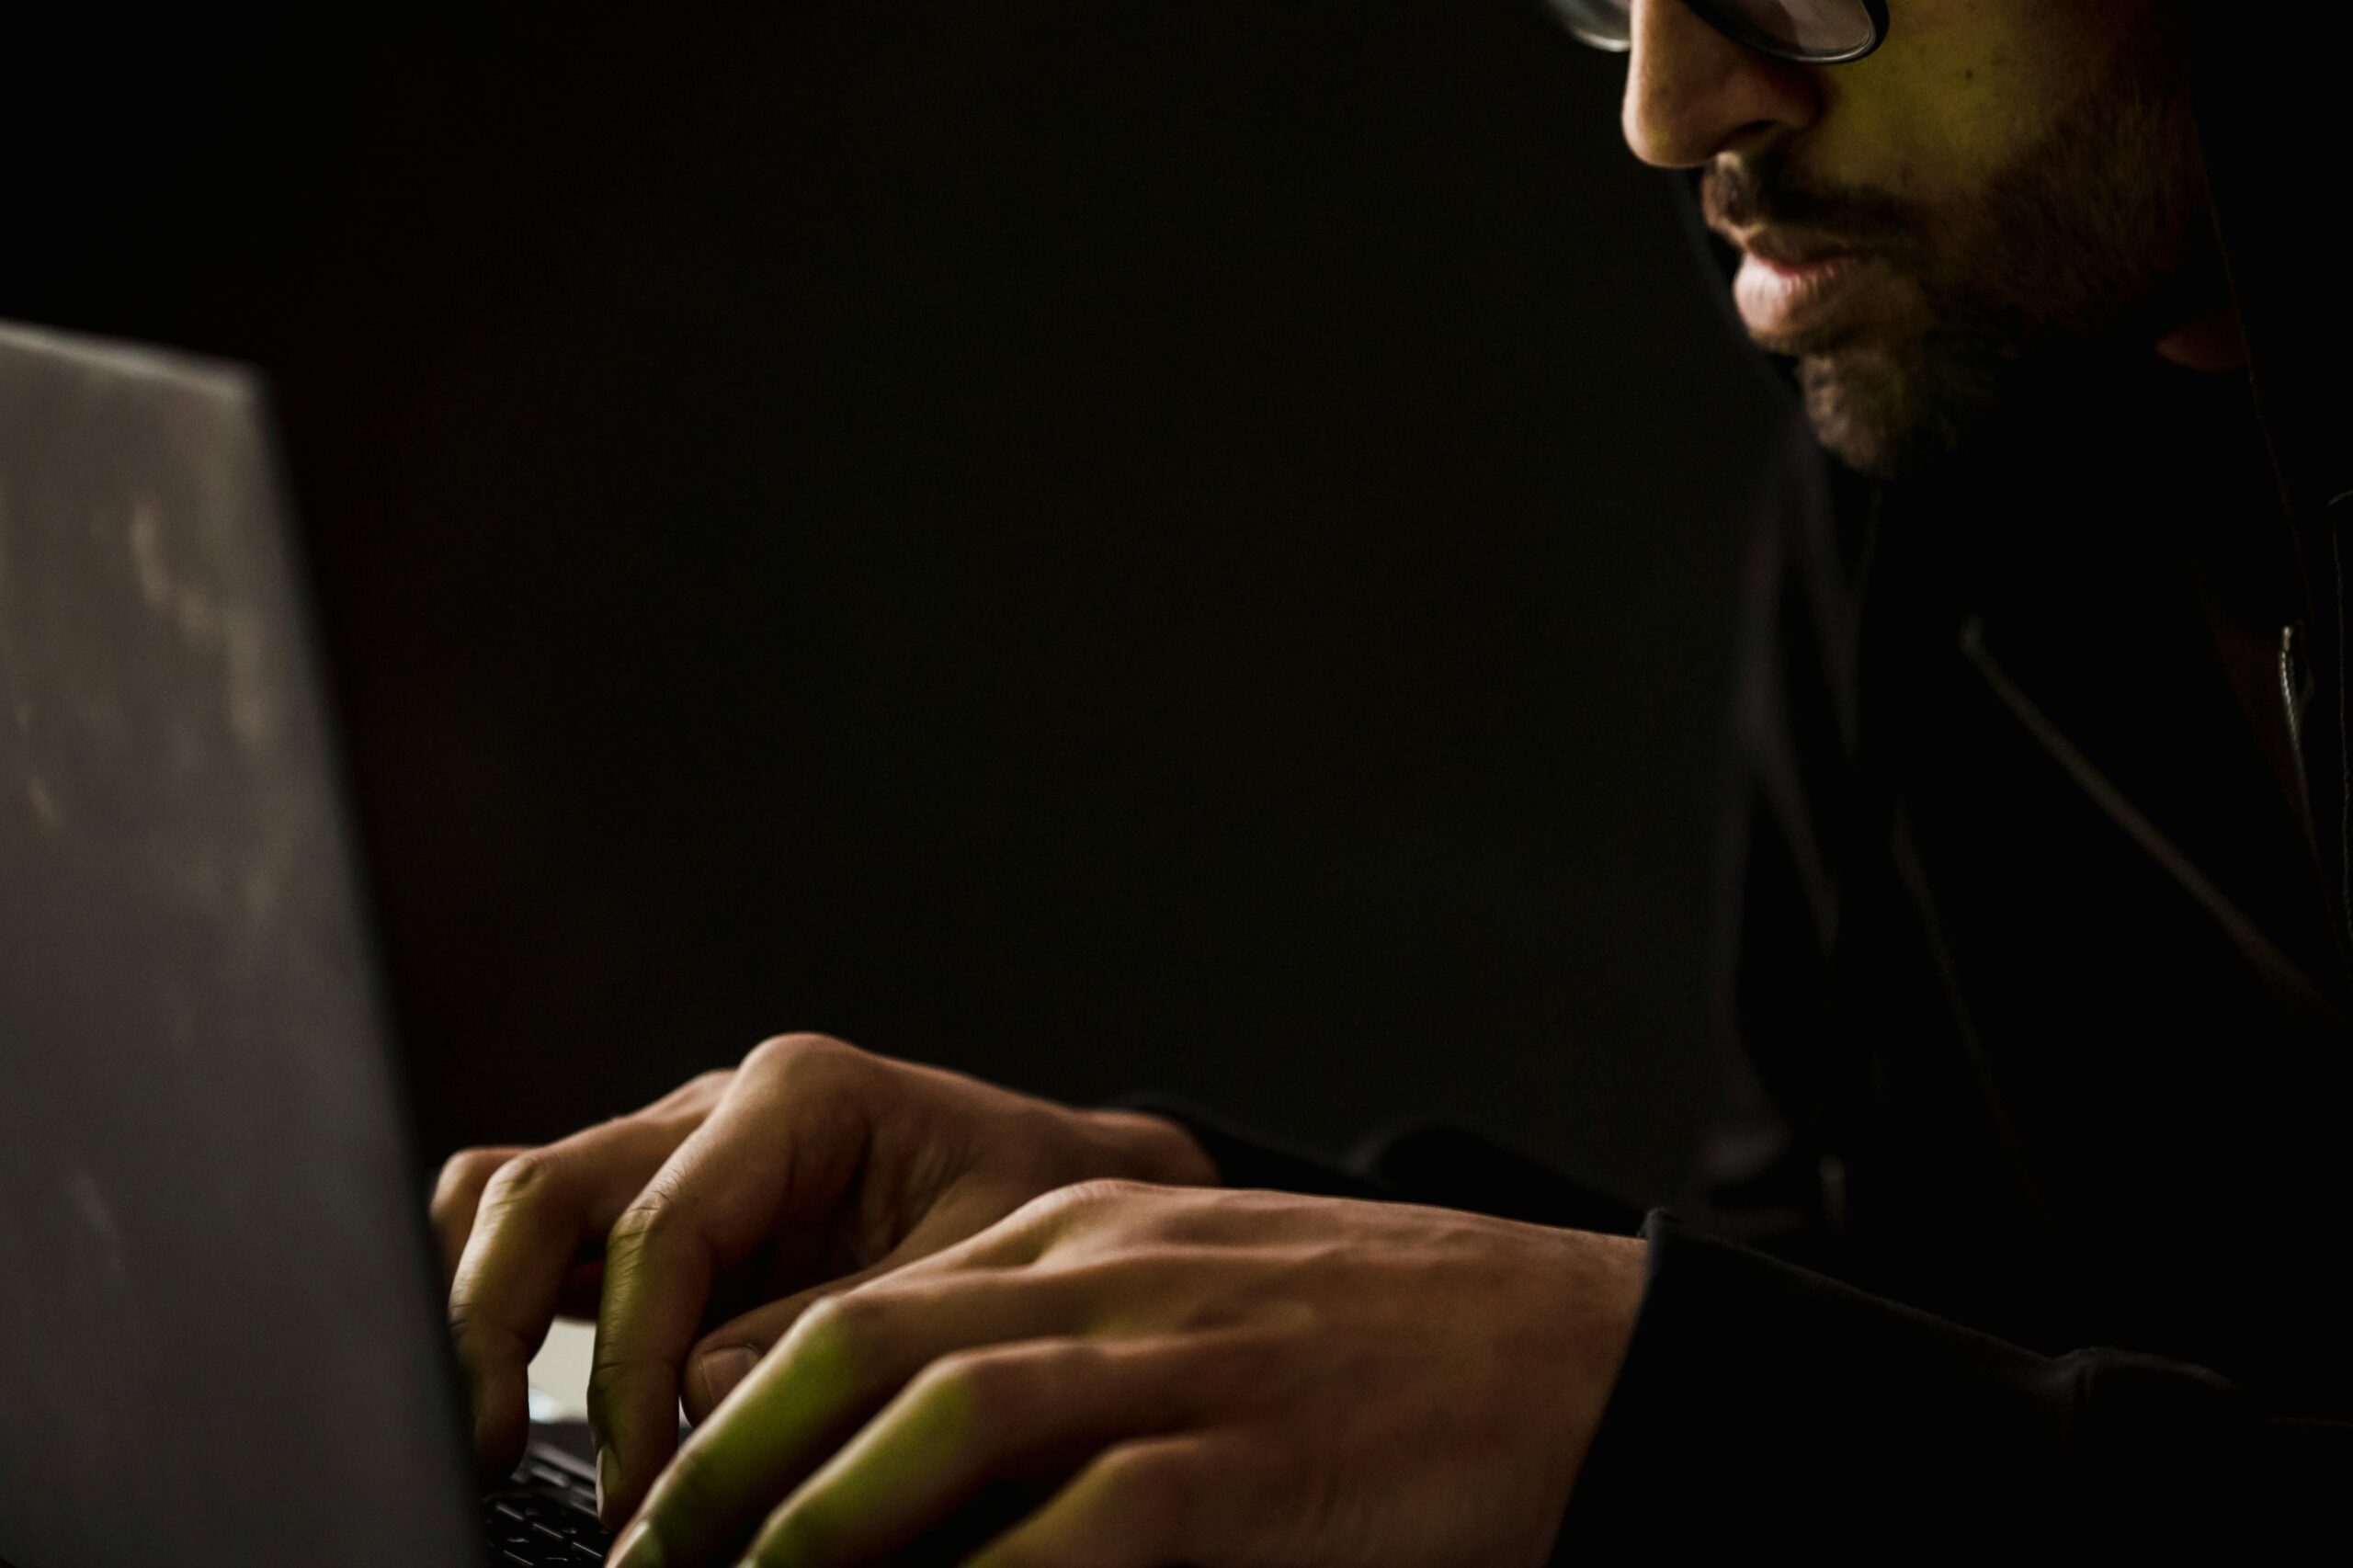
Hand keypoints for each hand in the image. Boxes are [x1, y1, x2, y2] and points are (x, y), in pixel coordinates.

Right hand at [429, 1035, 1218, 1521]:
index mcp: (801, 1096)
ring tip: (480, 1431)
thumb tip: (693, 1397)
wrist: (1089, 1192)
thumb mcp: (975, 1271)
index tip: (645, 1486)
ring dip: (482, 1309)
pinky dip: (516, 1313)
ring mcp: (677, 1157)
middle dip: (492, 1324)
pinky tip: (526, 1408)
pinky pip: (550, 1242)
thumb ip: (838, 1328)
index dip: (632, 1370)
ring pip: (512, 1199)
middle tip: (482, 1450)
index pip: (660, 1229)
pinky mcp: (662, 1218)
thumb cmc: (1047, 1214)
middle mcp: (717, 1111)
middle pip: (538, 1190)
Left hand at [605, 1180, 1646, 1567]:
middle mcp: (1110, 1277)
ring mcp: (1185, 1362)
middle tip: (648, 1566)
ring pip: (942, 1419)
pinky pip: (1087, 1526)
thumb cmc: (1374, 1346)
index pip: (855, 1306)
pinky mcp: (1257, 1463)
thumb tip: (898, 1465)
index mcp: (1084, 1233)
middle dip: (725, 1472)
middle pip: (858, 1347)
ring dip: (812, 1528)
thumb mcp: (1190, 1303)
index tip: (653, 1510)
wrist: (1571, 1350)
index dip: (725, 1413)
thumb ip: (1052, 1350)